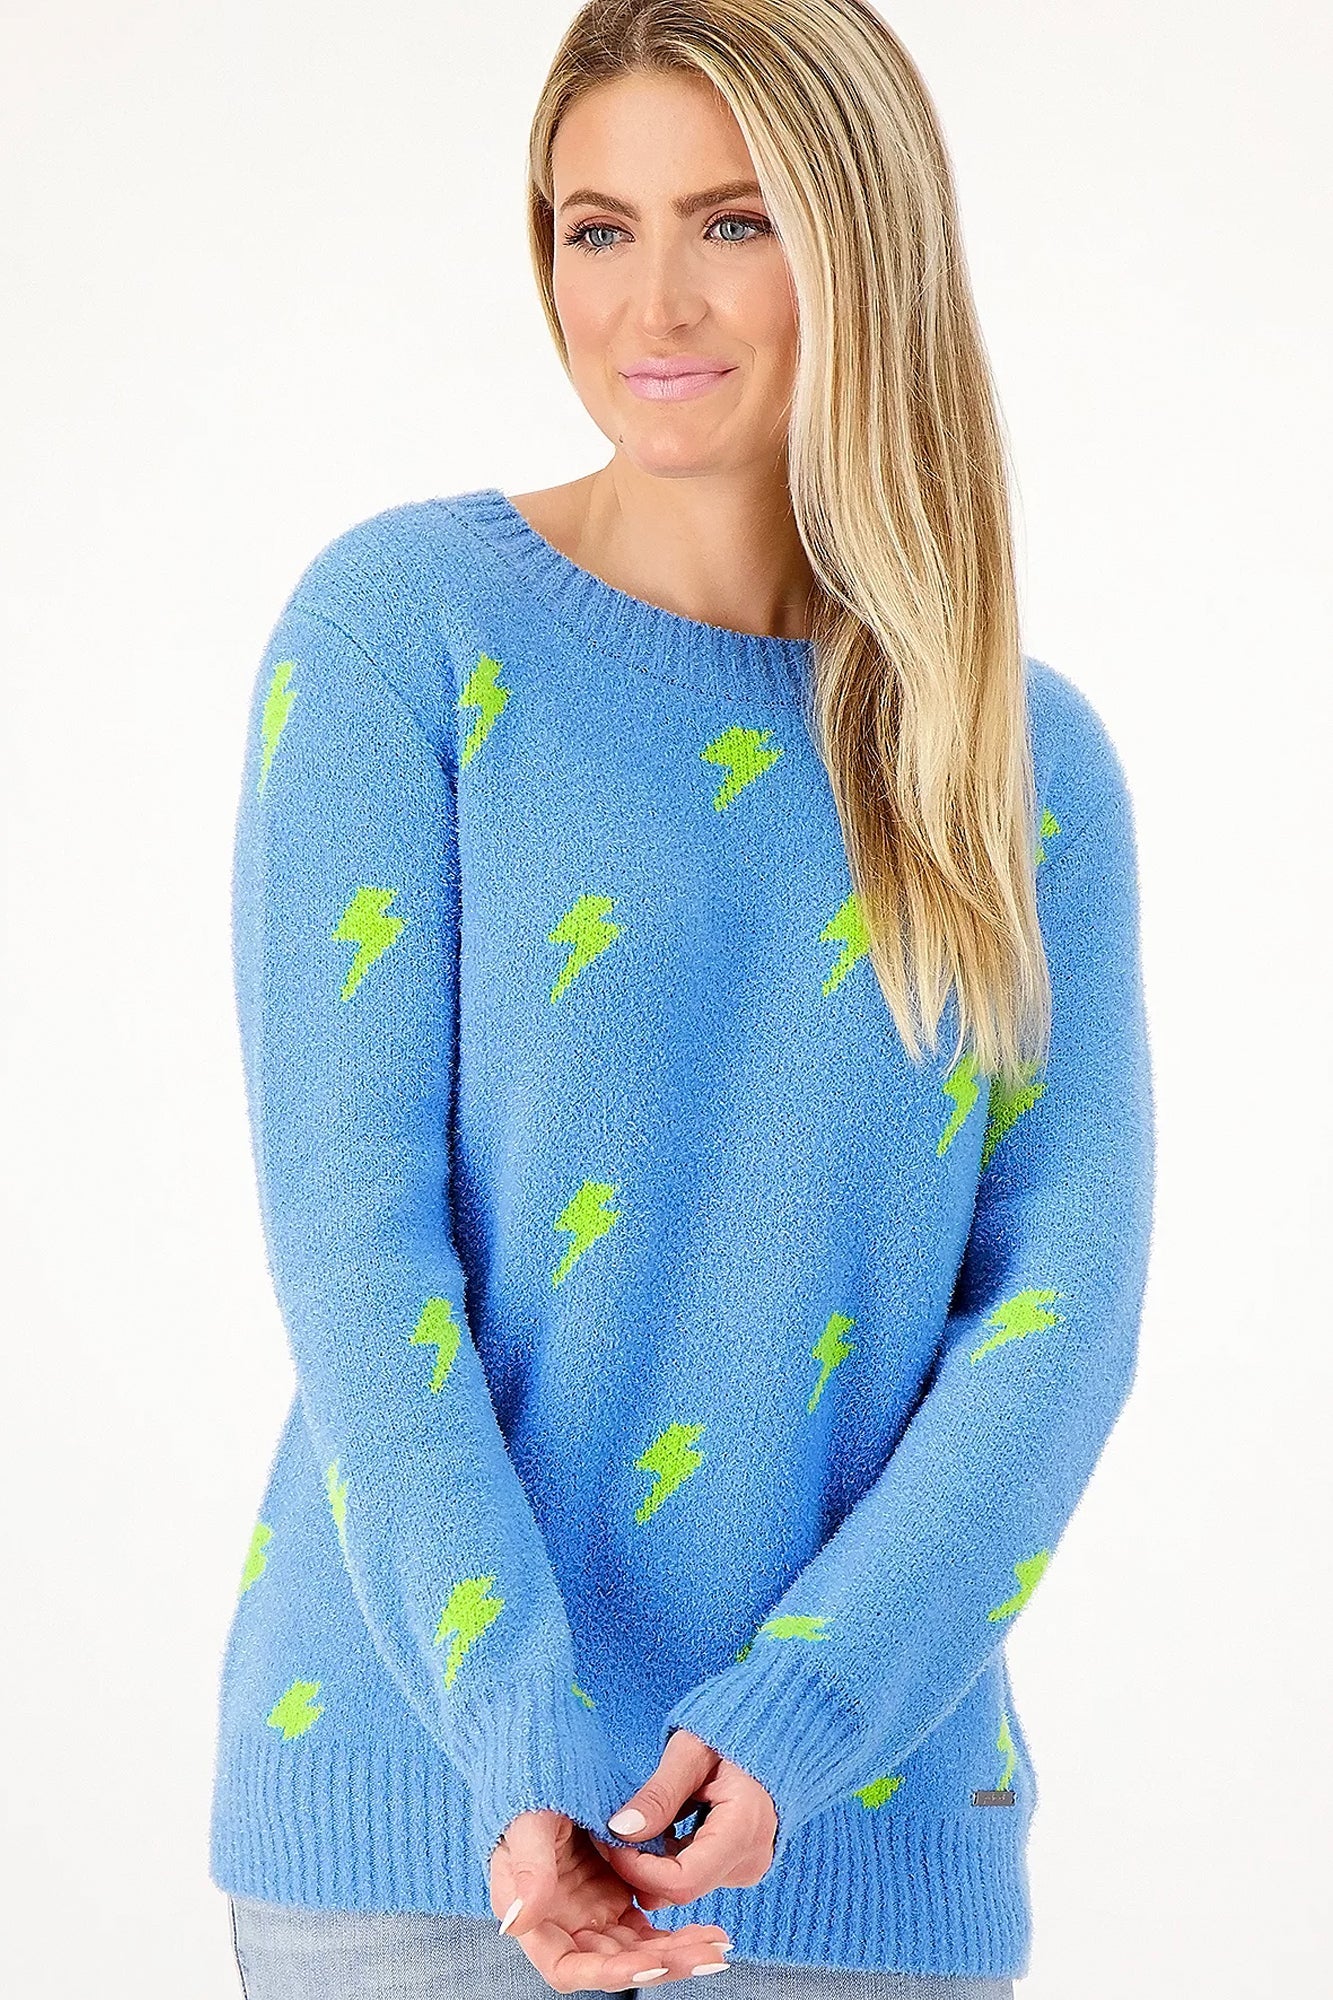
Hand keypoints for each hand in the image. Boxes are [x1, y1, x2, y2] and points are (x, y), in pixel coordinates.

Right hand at [488, 1807, 732, 1990]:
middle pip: (613, 1965)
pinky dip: (677, 1935)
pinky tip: (708, 1934)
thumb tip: (518, 1922)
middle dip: (659, 1964)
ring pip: (637, 1951)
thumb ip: (528, 1866)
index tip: (650, 1964)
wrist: (555, 1766)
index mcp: (535, 1915)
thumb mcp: (530, 1820)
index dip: (608, 1972)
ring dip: (676, 1954)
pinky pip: (650, 1929)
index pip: (567, 1966)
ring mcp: (593, 1914)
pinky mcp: (618, 1898)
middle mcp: (565, 1925)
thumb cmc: (532, 1792)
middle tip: (704, 1955)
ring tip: (716, 1945)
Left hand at [590, 1729, 778, 1911]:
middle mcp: (749, 1860)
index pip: (682, 1882)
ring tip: (633, 1824)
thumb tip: (620, 1830)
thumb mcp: (690, 1752)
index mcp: (744, 1828)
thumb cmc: (729, 1735)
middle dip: (638, 1866)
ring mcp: (745, 1867)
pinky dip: (666, 1858)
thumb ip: (659, 1794)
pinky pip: (692, 1875)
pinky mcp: (736, 1867)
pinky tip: (657, 1829)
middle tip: (611, 1830)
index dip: (638, 1870)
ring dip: (650, 1862)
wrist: (767, 1737)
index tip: (611, 1840)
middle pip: (680, 1888)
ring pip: (682, 1885)